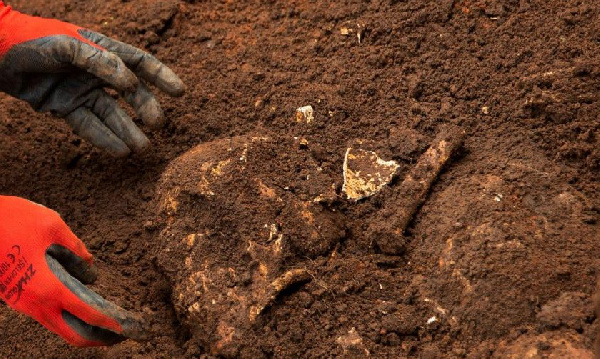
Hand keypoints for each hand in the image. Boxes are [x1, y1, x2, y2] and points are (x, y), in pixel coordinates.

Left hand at [0, 2, 185, 156]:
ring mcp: (82, 91)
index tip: (180, 92)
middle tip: (158, 126)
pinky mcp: (66, 108)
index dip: (161, 77)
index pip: (139, 63)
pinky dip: (104, 139)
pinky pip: (90, 126)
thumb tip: (131, 82)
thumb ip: (101, 62)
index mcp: (102, 51)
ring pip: (112, 114)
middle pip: (131, 93)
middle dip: (146, 109)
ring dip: (128, 131)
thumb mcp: (68, 46)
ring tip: (142, 148)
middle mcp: (96, 73)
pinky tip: (120, 150)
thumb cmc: (34, 42)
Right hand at [0, 196, 146, 346]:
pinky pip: (46, 316)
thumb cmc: (12, 221)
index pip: (87, 314)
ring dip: (83, 329)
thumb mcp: (52, 225)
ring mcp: (23, 304)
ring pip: (57, 327)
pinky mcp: (16, 299)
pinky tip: (81, 306)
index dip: (110, 323)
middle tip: (121, 334)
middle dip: (99, 338)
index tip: (128, 327)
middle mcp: (35, 303)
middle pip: (72, 334)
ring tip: (107, 323)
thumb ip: (75, 247)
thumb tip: (89, 265)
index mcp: (48, 287)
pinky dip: (67, 318)